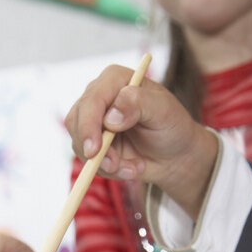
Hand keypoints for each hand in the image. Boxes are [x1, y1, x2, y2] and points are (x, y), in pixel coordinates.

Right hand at [64, 64, 217, 218]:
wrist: (175, 155)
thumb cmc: (172, 126)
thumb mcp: (163, 111)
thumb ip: (139, 104)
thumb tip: (111, 117)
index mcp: (115, 80)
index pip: (92, 99)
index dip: (88, 124)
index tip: (95, 150)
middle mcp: (100, 98)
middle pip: (76, 121)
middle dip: (92, 149)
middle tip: (114, 166)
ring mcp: (94, 122)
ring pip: (79, 144)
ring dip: (104, 163)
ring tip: (132, 168)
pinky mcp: (94, 145)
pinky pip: (88, 161)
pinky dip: (109, 171)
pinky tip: (130, 168)